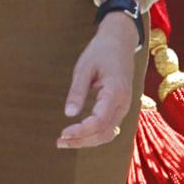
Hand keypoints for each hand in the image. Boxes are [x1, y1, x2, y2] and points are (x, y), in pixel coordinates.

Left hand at [58, 15, 137, 149]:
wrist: (119, 41)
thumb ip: (77, 91)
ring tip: (65, 141)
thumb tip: (69, 114)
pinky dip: (94, 135)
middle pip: (104, 133)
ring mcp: (124, 106)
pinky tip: (79, 135)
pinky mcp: (120, 107)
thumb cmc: (101, 51)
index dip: (81, 131)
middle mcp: (124, 103)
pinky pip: (109, 127)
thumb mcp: (84, 68)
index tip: (63, 132)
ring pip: (108, 134)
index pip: (99, 121)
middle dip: (82, 140)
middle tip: (59, 141)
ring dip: (87, 141)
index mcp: (116, 92)